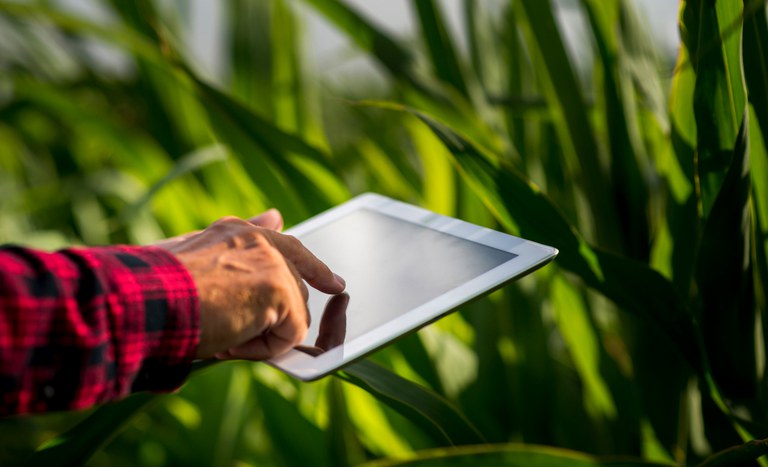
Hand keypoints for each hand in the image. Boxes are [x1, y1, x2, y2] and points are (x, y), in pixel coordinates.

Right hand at [157, 210, 344, 359]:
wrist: (141, 301)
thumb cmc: (156, 289)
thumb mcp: (196, 261)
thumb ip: (240, 241)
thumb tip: (275, 215)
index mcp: (239, 232)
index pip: (288, 247)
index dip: (314, 269)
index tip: (336, 285)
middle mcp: (260, 240)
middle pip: (294, 290)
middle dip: (272, 318)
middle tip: (223, 329)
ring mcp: (272, 263)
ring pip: (292, 315)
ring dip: (260, 334)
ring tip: (219, 331)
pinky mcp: (278, 290)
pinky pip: (291, 334)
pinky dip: (263, 349)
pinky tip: (229, 339)